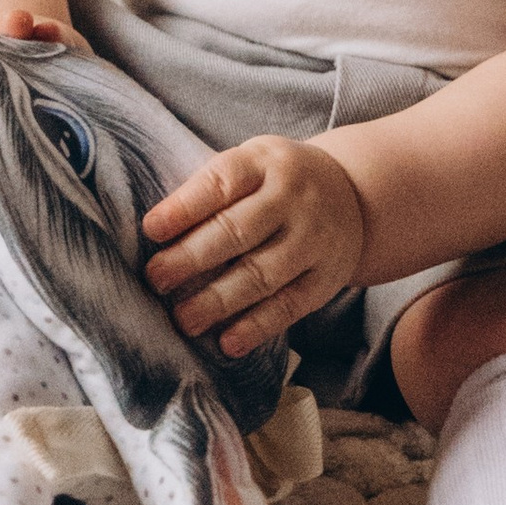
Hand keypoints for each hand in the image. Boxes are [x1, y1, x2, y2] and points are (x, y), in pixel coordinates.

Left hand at [141, 135, 367, 359]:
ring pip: (262, 274)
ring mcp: (314, 239)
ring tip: (183, 319)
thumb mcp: (252, 164)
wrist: (355, 197)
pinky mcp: (326, 279)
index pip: (221, 181)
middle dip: (192, 258)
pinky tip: (227, 342)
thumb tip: (155, 233)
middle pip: (238, 230)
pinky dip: (257, 327)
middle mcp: (292, 198)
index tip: (150, 230)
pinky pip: (289, 306)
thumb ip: (212, 190)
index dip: (184, 207)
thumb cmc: (277, 182)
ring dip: (218, 300)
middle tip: (156, 279)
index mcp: (264, 162)